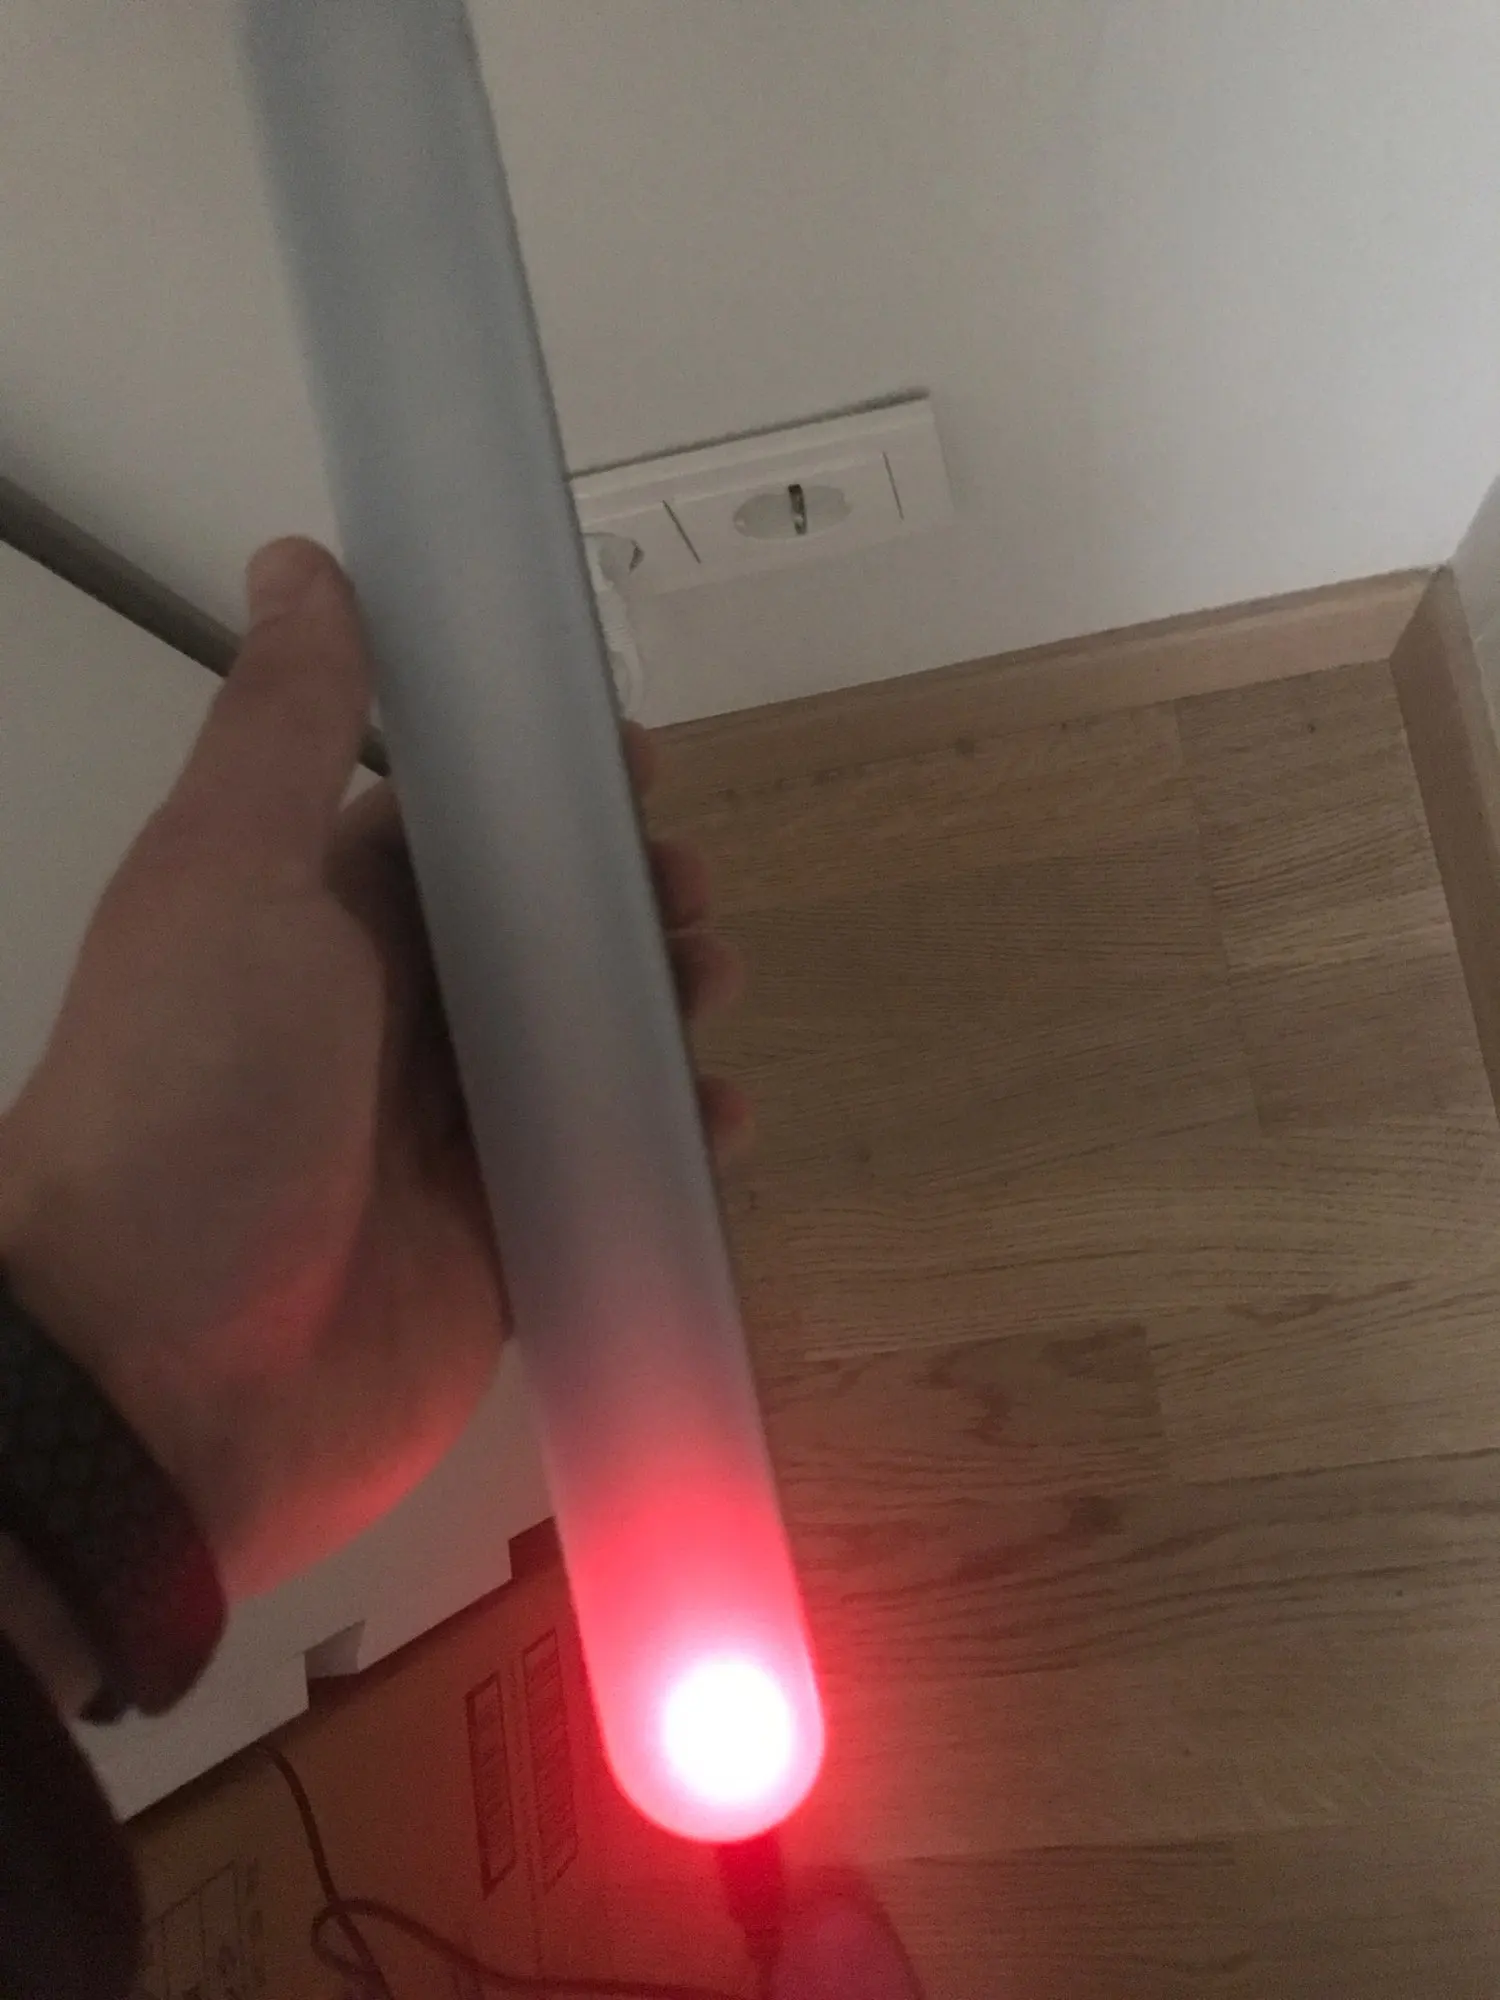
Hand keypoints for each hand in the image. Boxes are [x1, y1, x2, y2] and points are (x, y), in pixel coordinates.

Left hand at [0, 538, 748, 1599]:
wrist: (158, 1384)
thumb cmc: (193, 1106)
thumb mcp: (229, 884)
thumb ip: (282, 731)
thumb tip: (301, 561)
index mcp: (319, 924)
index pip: (453, 831)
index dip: (544, 792)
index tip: (630, 764)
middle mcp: (382, 1024)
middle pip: (535, 938)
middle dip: (622, 902)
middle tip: (682, 901)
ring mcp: (443, 1144)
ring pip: (582, 1051)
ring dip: (658, 1010)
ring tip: (706, 992)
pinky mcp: (497, 1252)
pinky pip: (603, 1176)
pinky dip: (667, 1143)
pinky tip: (712, 1124)